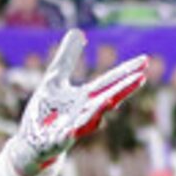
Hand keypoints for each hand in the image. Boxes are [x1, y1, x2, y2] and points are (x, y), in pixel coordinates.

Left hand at [3, 32, 152, 175]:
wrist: (30, 144)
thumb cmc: (45, 113)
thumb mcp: (54, 80)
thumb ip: (66, 58)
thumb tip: (78, 31)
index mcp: (84, 98)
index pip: (109, 82)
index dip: (126, 71)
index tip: (145, 60)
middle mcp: (83, 113)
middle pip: (106, 100)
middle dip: (122, 90)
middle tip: (140, 78)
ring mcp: (71, 129)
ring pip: (88, 121)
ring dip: (99, 111)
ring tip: (110, 101)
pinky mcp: (55, 142)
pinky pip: (63, 139)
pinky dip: (69, 134)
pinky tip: (72, 130)